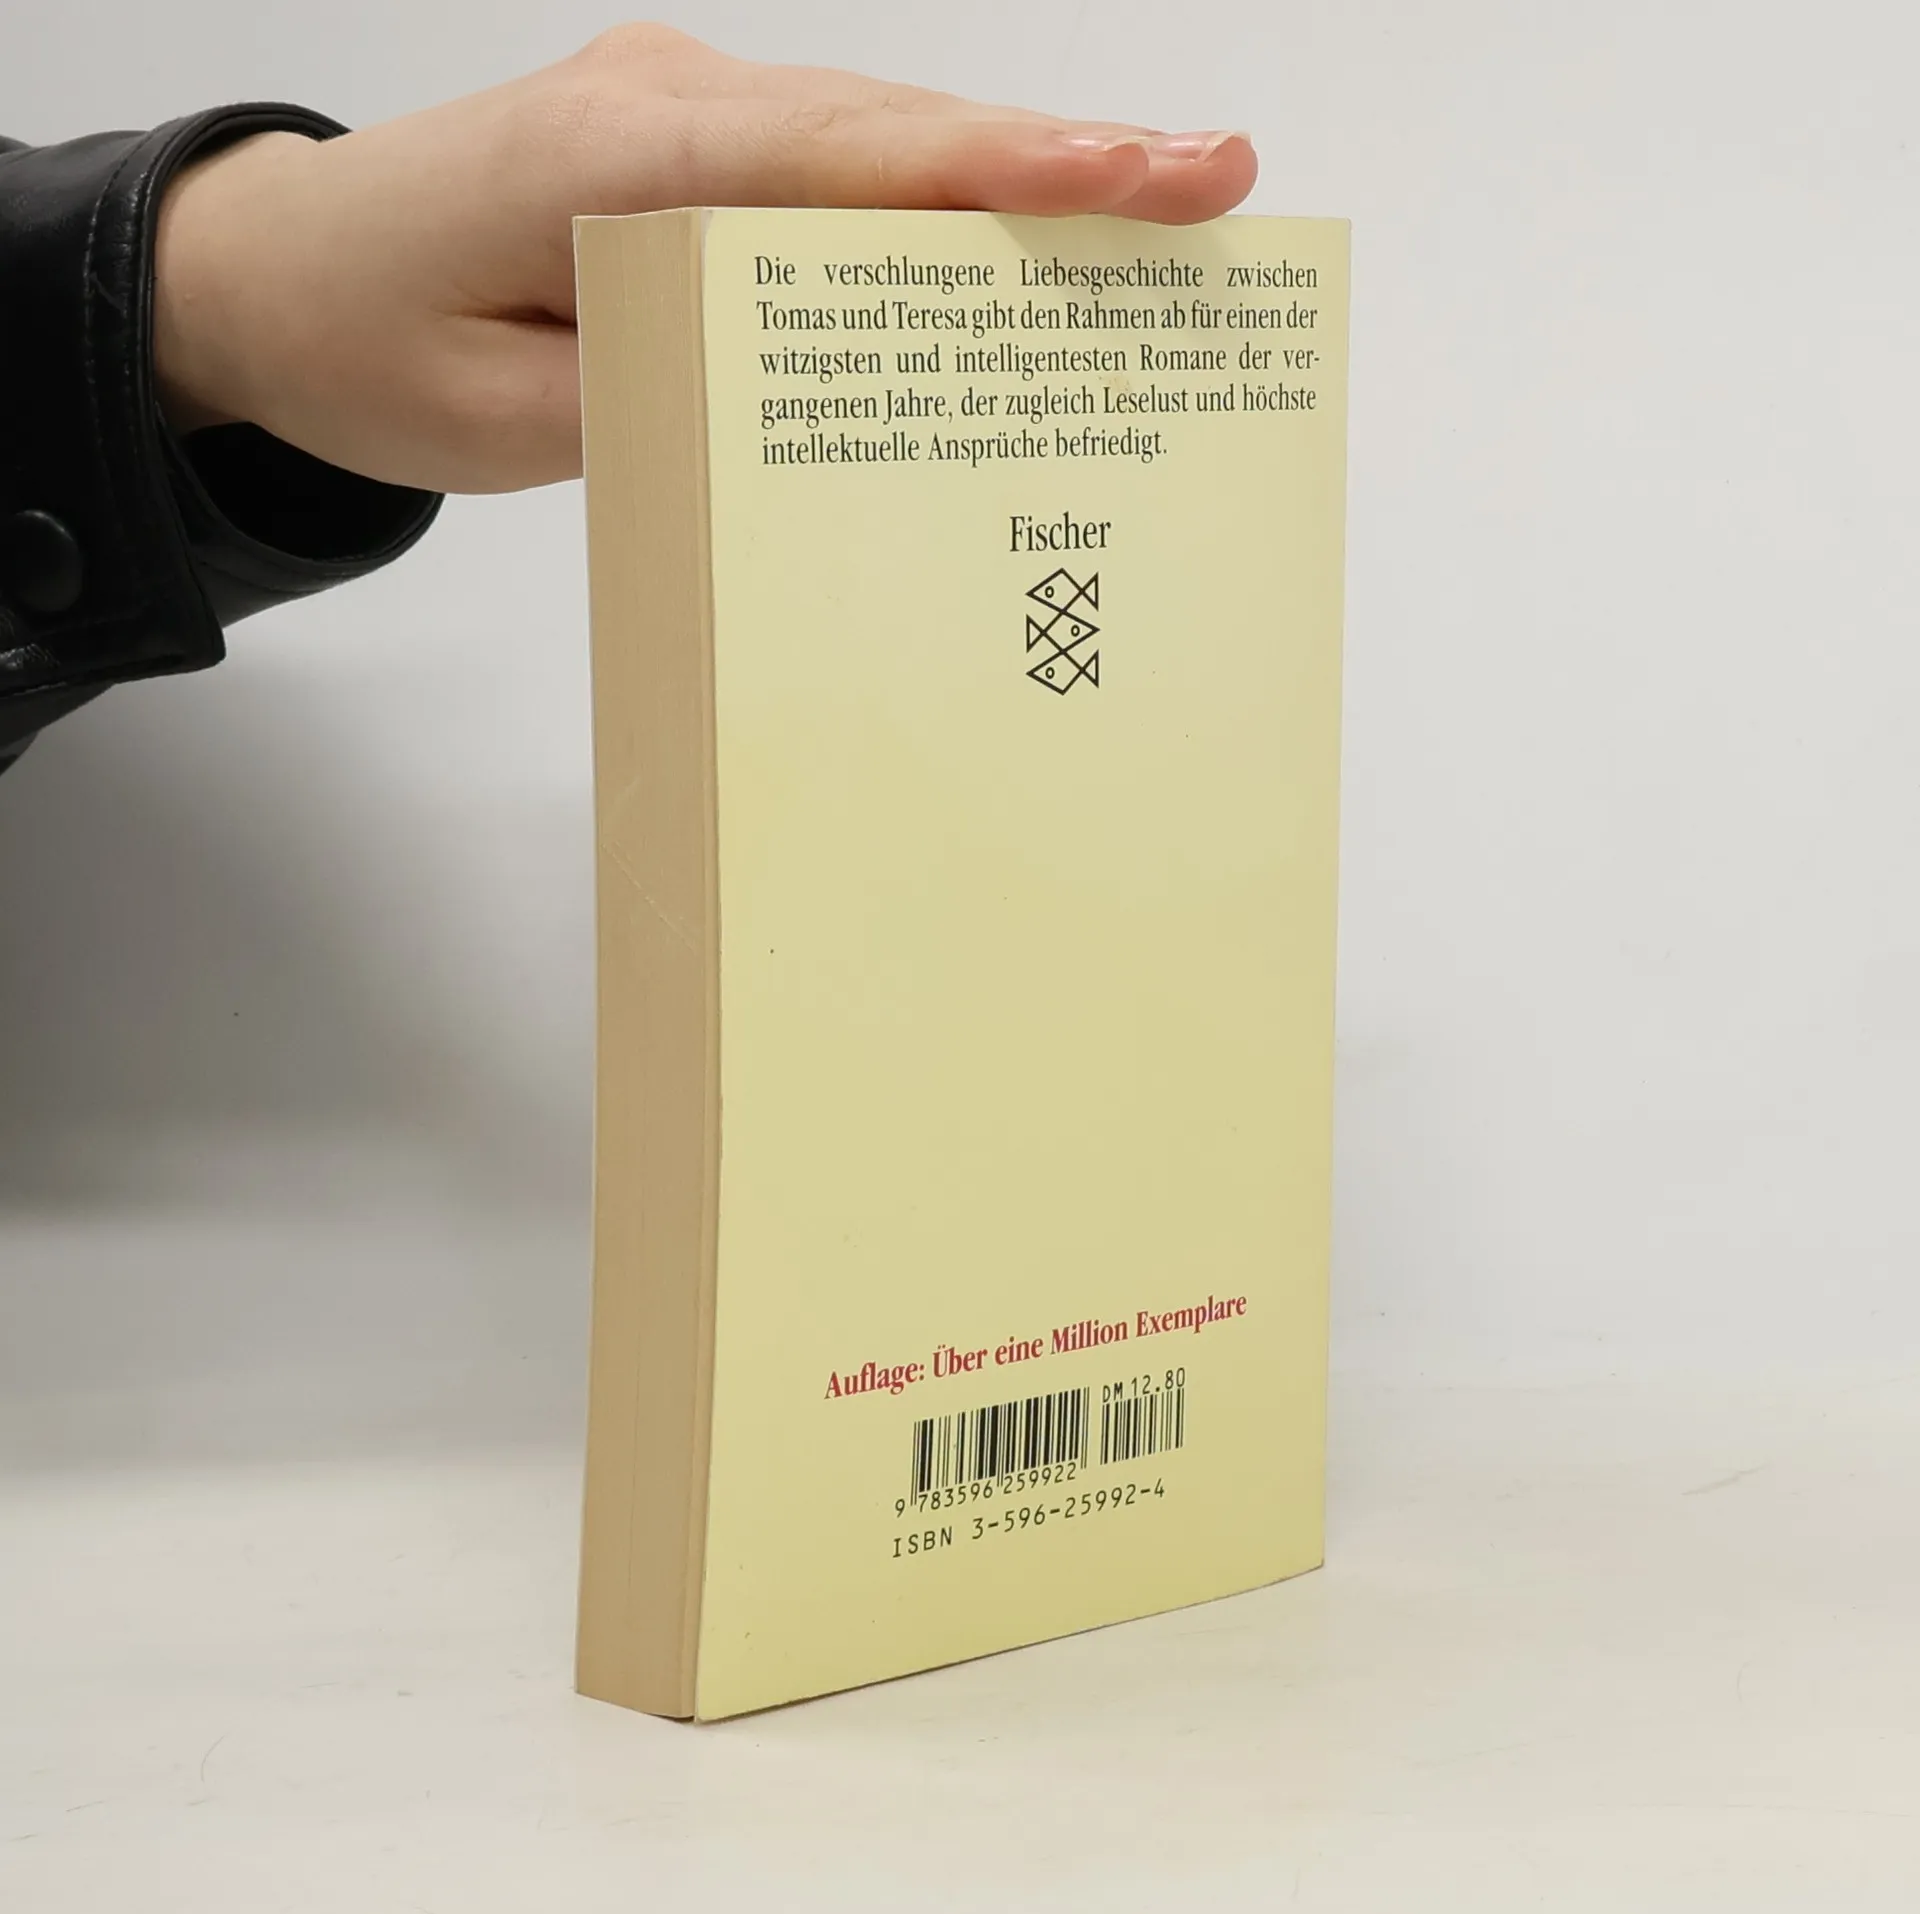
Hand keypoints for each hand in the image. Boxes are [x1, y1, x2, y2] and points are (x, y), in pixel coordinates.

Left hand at [153, 24, 1257, 494]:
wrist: (278, 276)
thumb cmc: (370, 346)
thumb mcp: (505, 425)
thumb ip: (664, 411)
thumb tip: (812, 412)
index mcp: (613, 156)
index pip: (836, 156)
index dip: (991, 171)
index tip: (1128, 177)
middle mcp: (666, 103)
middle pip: (891, 131)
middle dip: (1057, 161)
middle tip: (1210, 182)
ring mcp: (683, 114)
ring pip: (877, 142)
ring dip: (1014, 179)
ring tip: (1158, 209)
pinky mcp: (692, 152)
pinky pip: (834, 171)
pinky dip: (936, 204)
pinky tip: (1023, 239)